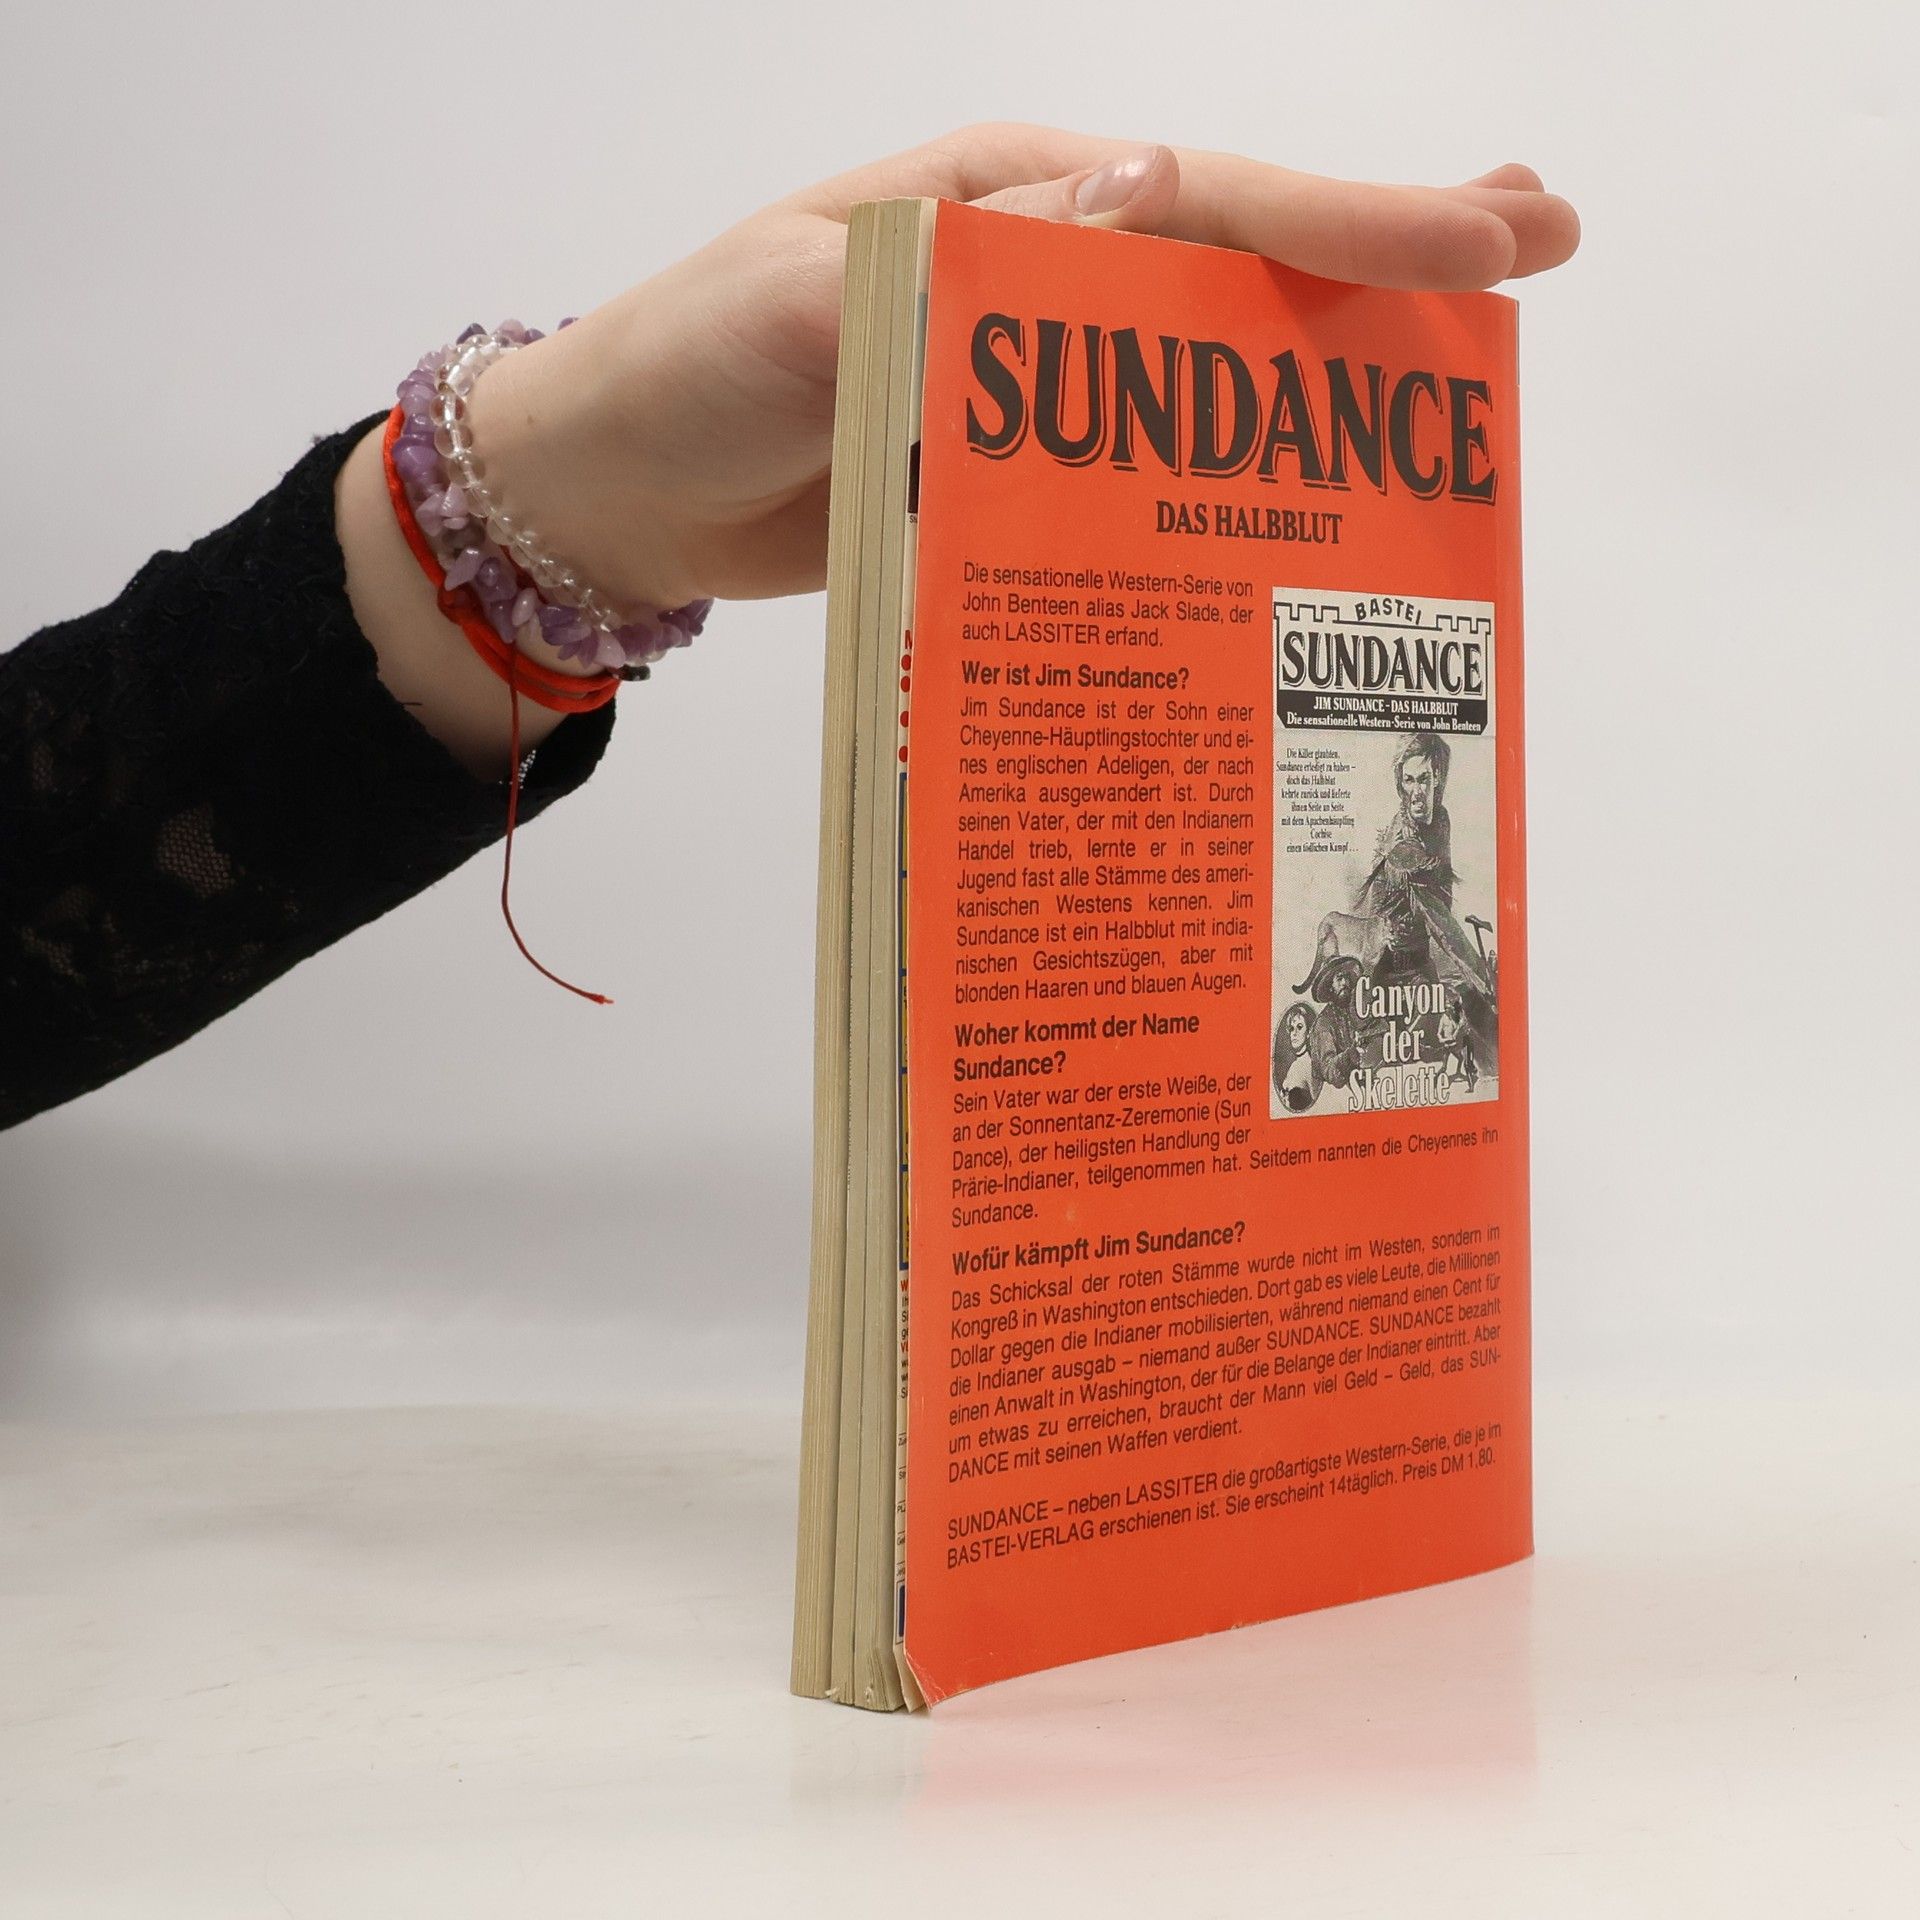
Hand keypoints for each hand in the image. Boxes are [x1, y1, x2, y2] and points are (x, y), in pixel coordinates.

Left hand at [476, 125, 1579, 613]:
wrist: (616, 492)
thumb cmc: (685, 369)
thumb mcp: (804, 305)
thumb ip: (959, 265)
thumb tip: (1140, 199)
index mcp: (1006, 203)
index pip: (1205, 196)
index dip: (1350, 217)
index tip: (1488, 230)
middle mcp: (1041, 278)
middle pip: (1240, 267)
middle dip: (1385, 264)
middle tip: (1538, 256)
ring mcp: (1035, 382)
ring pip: (1207, 372)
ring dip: (1325, 375)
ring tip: (1452, 396)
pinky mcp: (1014, 472)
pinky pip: (1139, 472)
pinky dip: (1221, 482)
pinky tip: (1298, 507)